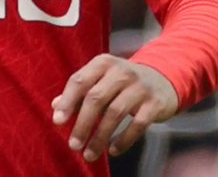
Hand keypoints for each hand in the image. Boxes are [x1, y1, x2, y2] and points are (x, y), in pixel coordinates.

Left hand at [51, 54, 177, 161]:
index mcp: (103, 63)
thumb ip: (79, 91)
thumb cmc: (121, 83)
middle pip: (96, 98)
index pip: (80, 81)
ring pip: (115, 113)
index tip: (57, 122)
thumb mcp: (100, 80)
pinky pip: (138, 124)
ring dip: (100, 137)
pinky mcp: (155, 103)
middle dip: (82, 124)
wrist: (162, 80)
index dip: (67, 102)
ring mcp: (140, 87)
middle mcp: (121, 71)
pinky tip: (112, 151)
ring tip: (89, 154)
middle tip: (73, 145)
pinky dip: (124, 140)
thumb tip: (55, 106)